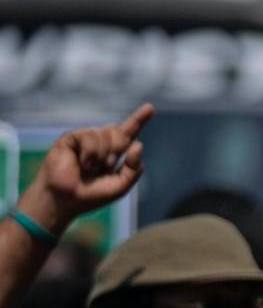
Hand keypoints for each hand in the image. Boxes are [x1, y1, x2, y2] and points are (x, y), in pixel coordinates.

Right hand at [24, 104, 152, 232]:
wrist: (66, 200)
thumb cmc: (92, 195)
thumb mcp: (121, 185)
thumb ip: (135, 168)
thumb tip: (139, 144)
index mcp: (114, 153)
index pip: (128, 133)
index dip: (139, 120)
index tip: (150, 108)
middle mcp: (100, 143)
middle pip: (120, 132)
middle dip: (118, 149)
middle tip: (105, 166)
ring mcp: (85, 139)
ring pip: (106, 133)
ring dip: (102, 155)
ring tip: (89, 168)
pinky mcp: (71, 138)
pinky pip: (89, 136)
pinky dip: (90, 153)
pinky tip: (81, 163)